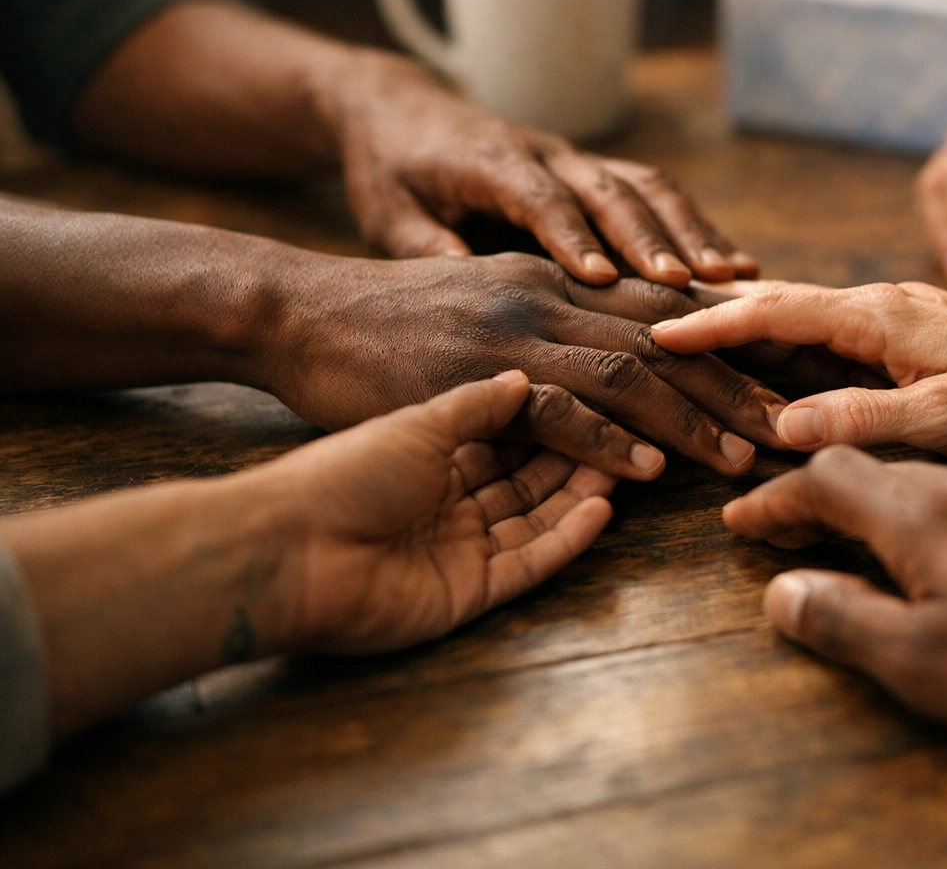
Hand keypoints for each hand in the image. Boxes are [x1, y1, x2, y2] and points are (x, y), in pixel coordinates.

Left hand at [257, 372, 615, 652]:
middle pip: (530, 480)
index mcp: (432, 460)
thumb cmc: (343, 472)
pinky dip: (567, 539)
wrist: (289, 547)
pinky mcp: (467, 594)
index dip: (554, 420)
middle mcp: (450, 504)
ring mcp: (460, 550)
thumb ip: (477, 406)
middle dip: (579, 455)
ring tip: (631, 464)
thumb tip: (527, 378)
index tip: (601, 396)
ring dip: (581, 493)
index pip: (509, 439)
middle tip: (632, 429)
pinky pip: (530, 564)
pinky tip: (602, 508)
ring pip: (538, 520)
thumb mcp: (417, 422)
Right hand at [264, 252, 789, 474]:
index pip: (669, 311)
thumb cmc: (399, 323)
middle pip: (668, 340)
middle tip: (796, 424)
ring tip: (744, 456)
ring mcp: (510, 331)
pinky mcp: (469, 375)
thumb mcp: (492, 307)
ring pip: (629, 369)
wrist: (301, 314)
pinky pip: (553, 407)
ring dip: (694, 416)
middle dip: (740, 383)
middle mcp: (548, 293)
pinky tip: (647, 470)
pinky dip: (605, 440)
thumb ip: (558, 331)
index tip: (792, 379)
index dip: (738, 345)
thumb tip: (624, 376)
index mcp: (559, 279)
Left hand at [325, 54, 757, 285]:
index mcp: (490, 162)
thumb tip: (468, 289)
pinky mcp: (595, 170)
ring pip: (647, 187)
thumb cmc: (391, 169)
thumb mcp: (386, 211)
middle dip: (652, 237)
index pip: (537, 198)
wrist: (402, 110)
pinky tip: (734, 266)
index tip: (600, 279)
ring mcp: (577, 158)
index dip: (569, 236)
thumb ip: (427, 247)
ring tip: (732, 276)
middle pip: (609, 190)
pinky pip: (656, 193)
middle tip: (686, 285)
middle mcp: (545, 153)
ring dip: (692, 230)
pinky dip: (697, 226)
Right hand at [652, 281, 946, 458]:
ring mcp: (892, 312)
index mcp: (877, 316)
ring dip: (746, 326)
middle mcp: (878, 303)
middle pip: (776, 303)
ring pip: (800, 314)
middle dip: (713, 313)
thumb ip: (861, 418)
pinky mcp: (906, 329)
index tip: (657, 330)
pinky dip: (786, 339)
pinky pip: (827, 328)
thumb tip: (779, 425)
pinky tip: (770, 357)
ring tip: (689, 337)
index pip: (774, 311)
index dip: (711, 324)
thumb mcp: (945, 419)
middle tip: (652, 322)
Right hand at [727, 447, 946, 849]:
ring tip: (868, 550)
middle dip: (822, 500)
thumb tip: (781, 591)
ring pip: (930, 483)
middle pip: (873, 471)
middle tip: (790, 537)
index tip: (741, 522)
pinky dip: (944, 520)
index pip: (822, 479)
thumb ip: (842, 621)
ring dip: (885, 510)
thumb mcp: (923, 662)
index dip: (774, 502)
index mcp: (918, 509)